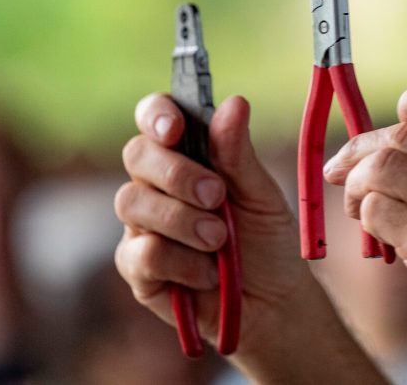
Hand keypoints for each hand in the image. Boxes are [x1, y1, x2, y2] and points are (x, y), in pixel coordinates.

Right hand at [114, 93, 385, 382]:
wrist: (274, 303)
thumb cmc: (267, 241)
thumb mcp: (262, 195)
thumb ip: (240, 154)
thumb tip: (234, 103)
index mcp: (188, 153)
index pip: (155, 116)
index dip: (157, 114)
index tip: (176, 128)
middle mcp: (157, 184)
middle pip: (137, 155)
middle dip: (177, 173)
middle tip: (217, 195)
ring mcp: (142, 225)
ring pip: (133, 202)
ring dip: (181, 220)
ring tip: (220, 240)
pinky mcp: (138, 269)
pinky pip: (141, 253)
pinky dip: (180, 262)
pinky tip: (208, 273)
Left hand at [324, 74, 406, 382]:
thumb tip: (395, 130)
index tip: (397, 122)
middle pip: (399, 134)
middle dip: (361, 150)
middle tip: (346, 169)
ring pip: (379, 168)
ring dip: (355, 183)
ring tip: (358, 201)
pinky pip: (376, 210)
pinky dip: (365, 215)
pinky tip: (374, 227)